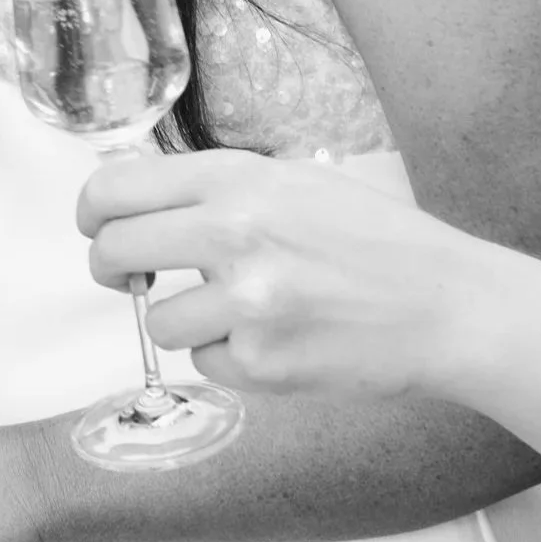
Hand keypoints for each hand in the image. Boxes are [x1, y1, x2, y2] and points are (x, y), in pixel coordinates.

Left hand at [78, 149, 494, 400]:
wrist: (448, 305)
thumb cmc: (379, 240)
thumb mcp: (298, 182)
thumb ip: (220, 188)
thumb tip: (143, 200)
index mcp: (238, 178)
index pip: (115, 188)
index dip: (93, 214)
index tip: (99, 229)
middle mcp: (233, 233)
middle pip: (113, 253)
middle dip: (111, 271)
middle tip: (134, 279)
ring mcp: (246, 302)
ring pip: (157, 321)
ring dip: (184, 321)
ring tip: (238, 311)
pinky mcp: (262, 362)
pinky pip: (207, 363)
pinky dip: (229, 357)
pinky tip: (276, 339)